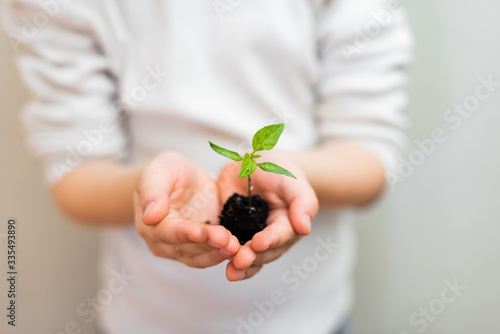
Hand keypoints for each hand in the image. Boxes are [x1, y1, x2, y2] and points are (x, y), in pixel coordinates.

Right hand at [134, 152, 239, 267]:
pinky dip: (224, 254)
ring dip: (217, 253)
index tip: (200, 231)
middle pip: (184, 249)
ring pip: (199, 257)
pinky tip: (240, 249)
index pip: (166, 232)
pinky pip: (211, 256)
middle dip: (206, 245)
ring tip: (236, 246)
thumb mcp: (158, 173)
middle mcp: (163, 242)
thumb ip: (153, 192)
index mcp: (149, 224)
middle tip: (226, 239)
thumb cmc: (165, 172)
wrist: (181, 178)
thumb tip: (150, 217)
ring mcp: (181, 248)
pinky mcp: (200, 248)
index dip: (184, 233)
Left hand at [217, 152, 317, 280]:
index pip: (281, 235)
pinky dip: (223, 256)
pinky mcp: (232, 234)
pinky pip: (230, 249)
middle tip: (240, 261)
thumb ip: (302, 201)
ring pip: (249, 257)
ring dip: (240, 265)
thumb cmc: (276, 169)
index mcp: (289, 223)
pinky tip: (216, 261)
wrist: (251, 164)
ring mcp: (251, 237)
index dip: (270, 240)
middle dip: (253, 257)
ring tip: (231, 271)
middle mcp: (271, 236)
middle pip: (265, 252)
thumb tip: (305, 228)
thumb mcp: (290, 178)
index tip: (259, 243)